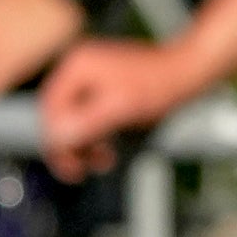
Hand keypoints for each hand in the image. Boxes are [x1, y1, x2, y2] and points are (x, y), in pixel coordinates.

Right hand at [40, 37, 194, 177]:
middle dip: (71, 145)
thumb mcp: (119, 108)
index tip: (70, 167)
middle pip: (58, 116)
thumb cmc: (157, 87)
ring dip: (84, 144)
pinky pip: (86, 118)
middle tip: (83, 170)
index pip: (50, 110)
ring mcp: (89, 77)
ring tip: (103, 160)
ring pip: (72, 120)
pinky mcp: (101, 88)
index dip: (56, 141)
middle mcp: (78, 68)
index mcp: (77, 66)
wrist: (186, 73)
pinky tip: (107, 151)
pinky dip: (94, 136)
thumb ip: (86, 122)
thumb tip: (56, 138)